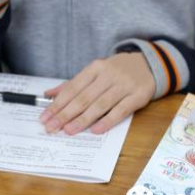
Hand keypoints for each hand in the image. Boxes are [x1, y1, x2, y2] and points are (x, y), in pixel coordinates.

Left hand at [40, 53, 155, 134]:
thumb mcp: (95, 72)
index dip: (57, 103)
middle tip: (51, 127)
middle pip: (83, 97)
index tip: (45, 116)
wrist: (149, 64)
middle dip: (65, 113)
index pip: (72, 87)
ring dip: (82, 119)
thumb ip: (73, 84)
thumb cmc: (116, 71)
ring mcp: (123, 85)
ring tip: (68, 130)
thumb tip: (49, 95)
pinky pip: (120, 110)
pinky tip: (95, 130)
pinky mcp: (137, 96)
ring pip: (100, 104)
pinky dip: (107, 121)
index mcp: (95, 68)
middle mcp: (108, 75)